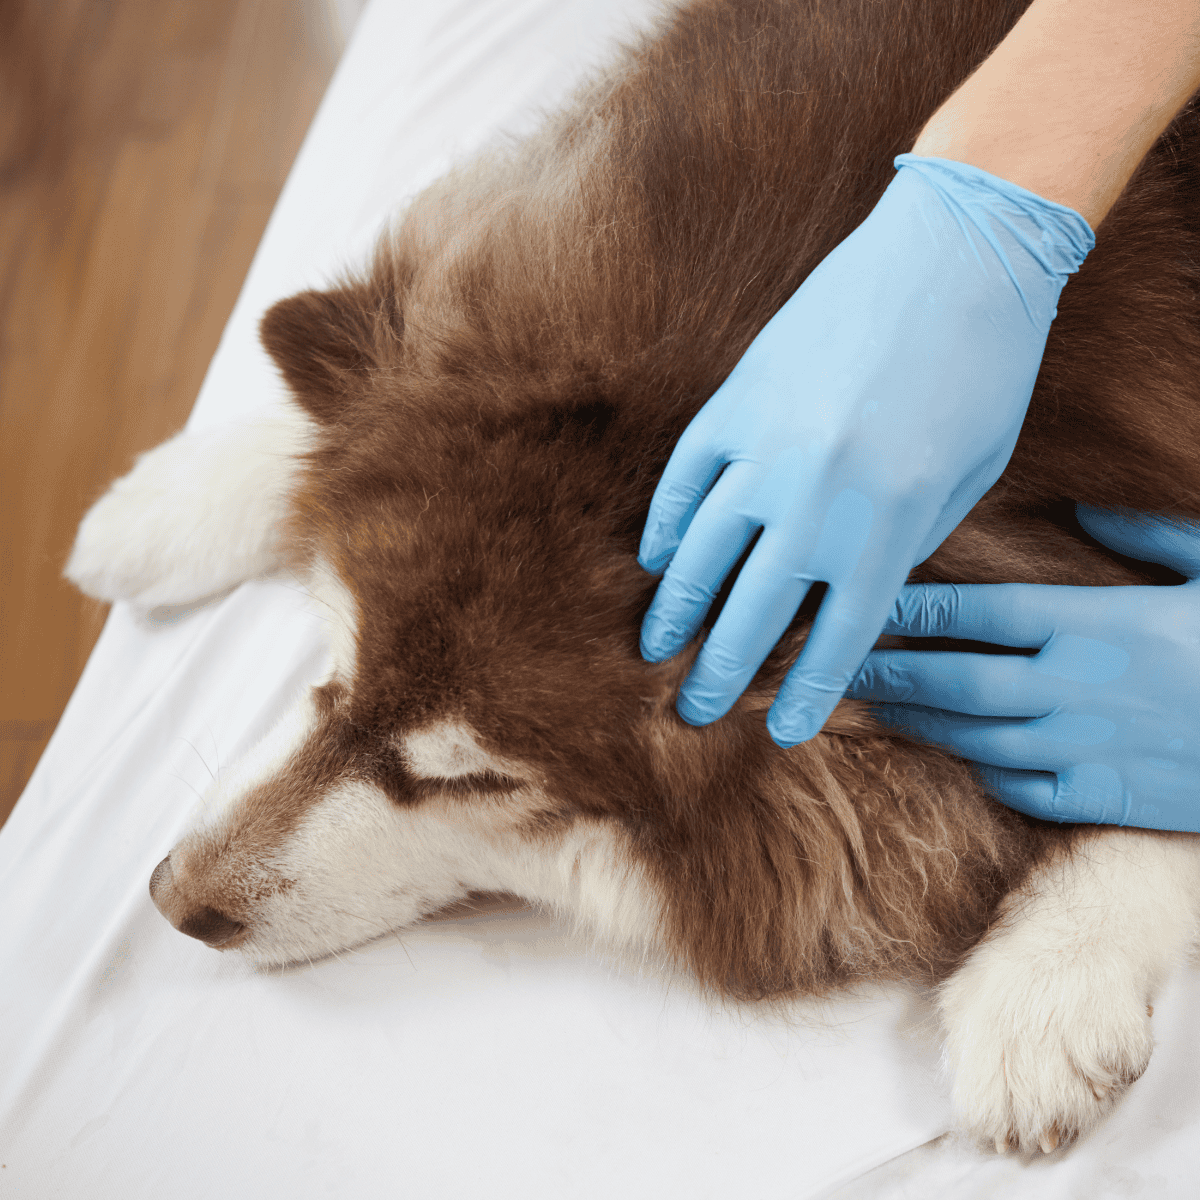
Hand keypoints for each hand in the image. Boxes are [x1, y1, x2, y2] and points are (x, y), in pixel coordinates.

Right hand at [638, 154, 1094, 746]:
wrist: (952, 256)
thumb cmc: (980, 372)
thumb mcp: (965, 478)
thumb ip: (904, 546)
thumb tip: (846, 594)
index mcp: (885, 527)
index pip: (834, 638)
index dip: (806, 692)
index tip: (778, 730)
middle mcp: (815, 500)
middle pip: (752, 612)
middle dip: (721, 673)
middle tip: (693, 712)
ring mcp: (764, 448)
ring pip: (701, 553)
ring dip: (674, 610)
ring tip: (655, 650)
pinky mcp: (735, 402)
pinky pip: (684, 480)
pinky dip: (665, 525)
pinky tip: (655, 561)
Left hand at [848, 505, 1199, 831]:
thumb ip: (1152, 533)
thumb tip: (1087, 504)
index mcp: (1099, 624)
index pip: (981, 612)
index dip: (914, 609)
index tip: (864, 603)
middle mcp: (1077, 687)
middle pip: (957, 679)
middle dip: (888, 671)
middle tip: (830, 665)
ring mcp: (1089, 748)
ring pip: (976, 737)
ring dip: (918, 722)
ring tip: (871, 709)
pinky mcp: (1111, 799)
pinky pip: (1027, 792)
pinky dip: (985, 776)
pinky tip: (959, 761)